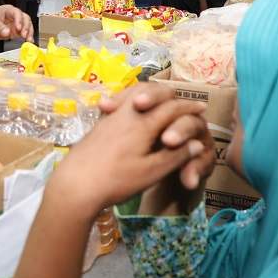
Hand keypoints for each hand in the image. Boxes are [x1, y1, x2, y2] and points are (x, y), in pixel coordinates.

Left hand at [0, 4, 32, 41]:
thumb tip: (7, 32)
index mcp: (9, 10)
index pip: (17, 13)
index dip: (19, 20)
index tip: (18, 28)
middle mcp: (15, 16)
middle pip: (25, 19)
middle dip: (26, 27)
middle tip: (24, 35)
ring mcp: (16, 24)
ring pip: (27, 26)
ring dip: (29, 33)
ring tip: (28, 39)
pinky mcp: (16, 31)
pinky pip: (24, 33)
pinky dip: (27, 37)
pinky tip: (29, 41)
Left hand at [51, 83, 212, 216]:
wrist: (74, 185)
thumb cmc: (115, 181)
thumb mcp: (151, 173)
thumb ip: (174, 156)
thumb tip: (196, 145)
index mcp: (143, 123)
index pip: (172, 108)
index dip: (189, 108)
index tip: (203, 108)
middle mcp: (127, 112)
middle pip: (153, 93)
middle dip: (172, 97)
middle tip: (185, 101)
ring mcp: (112, 115)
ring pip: (134, 92)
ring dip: (151, 93)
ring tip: (160, 98)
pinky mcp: (100, 122)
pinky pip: (121, 100)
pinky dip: (133, 97)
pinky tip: (133, 106)